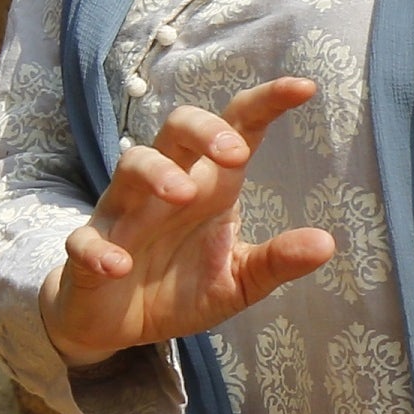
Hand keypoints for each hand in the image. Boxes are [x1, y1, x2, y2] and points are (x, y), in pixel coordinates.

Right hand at [38, 79, 338, 362]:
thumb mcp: (238, 280)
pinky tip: (118, 266)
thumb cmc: (181, 287)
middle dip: (204, 129)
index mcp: (209, 187)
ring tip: (183, 195)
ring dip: (156, 173)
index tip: (305, 87)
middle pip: (177, 129)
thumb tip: (327, 244)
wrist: (119, 325)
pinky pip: (87, 238)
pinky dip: (100, 248)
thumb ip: (277, 261)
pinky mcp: (90, 251)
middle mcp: (165, 186)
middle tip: (236, 154)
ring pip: (130, 165)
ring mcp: (124, 215)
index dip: (266, 103)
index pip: (236, 129)